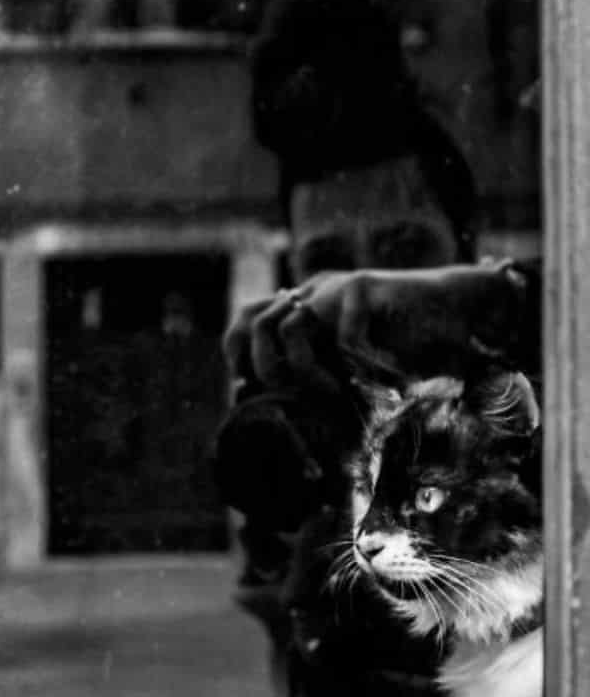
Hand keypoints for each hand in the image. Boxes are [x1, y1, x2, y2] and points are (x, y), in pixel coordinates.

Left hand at [224, 262, 531, 389]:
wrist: (458, 310)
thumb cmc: (405, 345)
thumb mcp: (350, 363)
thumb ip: (318, 373)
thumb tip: (279, 411)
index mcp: (304, 306)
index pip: (248, 319)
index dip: (238, 353)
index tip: (244, 388)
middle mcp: (313, 291)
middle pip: (259, 325)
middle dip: (267, 369)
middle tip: (294, 400)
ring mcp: (334, 286)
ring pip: (292, 329)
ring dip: (309, 372)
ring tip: (337, 394)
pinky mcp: (363, 285)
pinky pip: (345, 337)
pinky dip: (361, 368)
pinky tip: (384, 380)